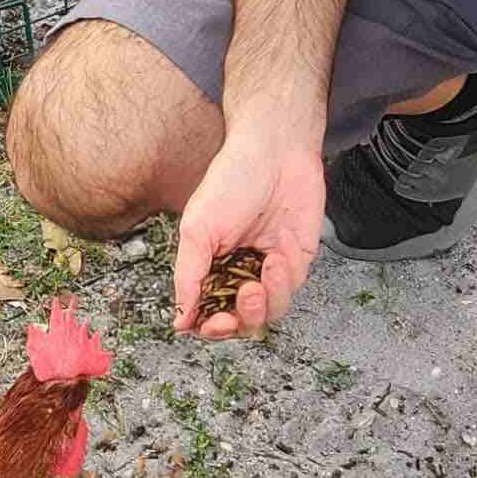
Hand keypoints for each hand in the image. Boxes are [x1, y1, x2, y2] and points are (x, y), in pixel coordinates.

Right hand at [169, 123, 325, 341]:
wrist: (275, 150)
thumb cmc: (232, 180)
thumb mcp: (198, 229)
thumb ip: (188, 277)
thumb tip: (179, 320)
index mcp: (210, 267)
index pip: (210, 314)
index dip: (213, 327)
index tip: (215, 323)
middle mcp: (239, 271)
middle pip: (244, 320)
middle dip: (244, 316)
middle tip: (244, 298)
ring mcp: (270, 267)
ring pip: (272, 310)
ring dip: (270, 296)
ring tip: (268, 266)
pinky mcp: (298, 258)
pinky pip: (294, 284)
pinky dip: (287, 272)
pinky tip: (280, 245)